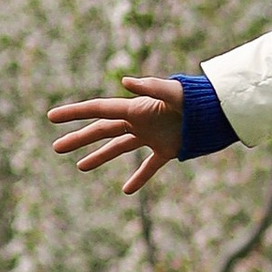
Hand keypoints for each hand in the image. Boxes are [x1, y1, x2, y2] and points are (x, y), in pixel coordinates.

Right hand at [48, 74, 184, 195]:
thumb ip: (150, 87)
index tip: (51, 117)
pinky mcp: (167, 149)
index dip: (74, 113)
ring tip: (80, 167)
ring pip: (119, 147)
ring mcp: (151, 135)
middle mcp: (139, 121)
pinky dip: (138, 177)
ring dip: (99, 156)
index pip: (98, 110)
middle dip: (78, 138)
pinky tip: (126, 190)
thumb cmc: (197, 98)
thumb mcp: (174, 92)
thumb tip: (124, 81)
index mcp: (135, 108)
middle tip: (56, 147)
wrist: (220, 111)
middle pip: (102, 130)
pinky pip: (149, 166)